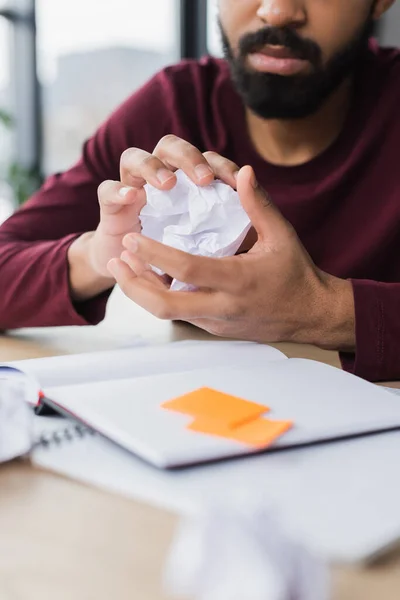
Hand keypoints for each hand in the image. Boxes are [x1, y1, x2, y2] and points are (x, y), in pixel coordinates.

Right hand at [90, 135, 251, 276]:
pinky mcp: (112, 207)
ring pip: (135, 158)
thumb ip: (234, 224)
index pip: (205, 159)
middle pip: (169, 147)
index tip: (238, 182)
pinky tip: (131, 197)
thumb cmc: (186, 258)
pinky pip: (108, 190)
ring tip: (168, 184)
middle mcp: (160, 179)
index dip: (221, 165)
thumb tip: (261, 214)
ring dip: (152, 166)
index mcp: (188, 183)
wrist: (145, 282)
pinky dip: (118, 190)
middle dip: (188, 157)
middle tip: (205, 179)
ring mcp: (133, 189)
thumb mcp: (215, 243)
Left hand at [108, 166, 355, 350]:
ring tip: (124, 268)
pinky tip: (150, 278)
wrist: (310, 315)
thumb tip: (242, 171)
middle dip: (133, 285)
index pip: (188, 269)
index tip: (132, 238)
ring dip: (140, 292)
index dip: (155, 255)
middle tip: (115, 261)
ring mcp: (217, 322)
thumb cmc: (296, 272)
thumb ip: (258, 205)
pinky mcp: (215, 329)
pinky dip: (160, 296)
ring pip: (167, 314)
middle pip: (165, 306)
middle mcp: (223, 306)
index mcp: (238, 280)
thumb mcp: (281, 235)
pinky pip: (180, 315)